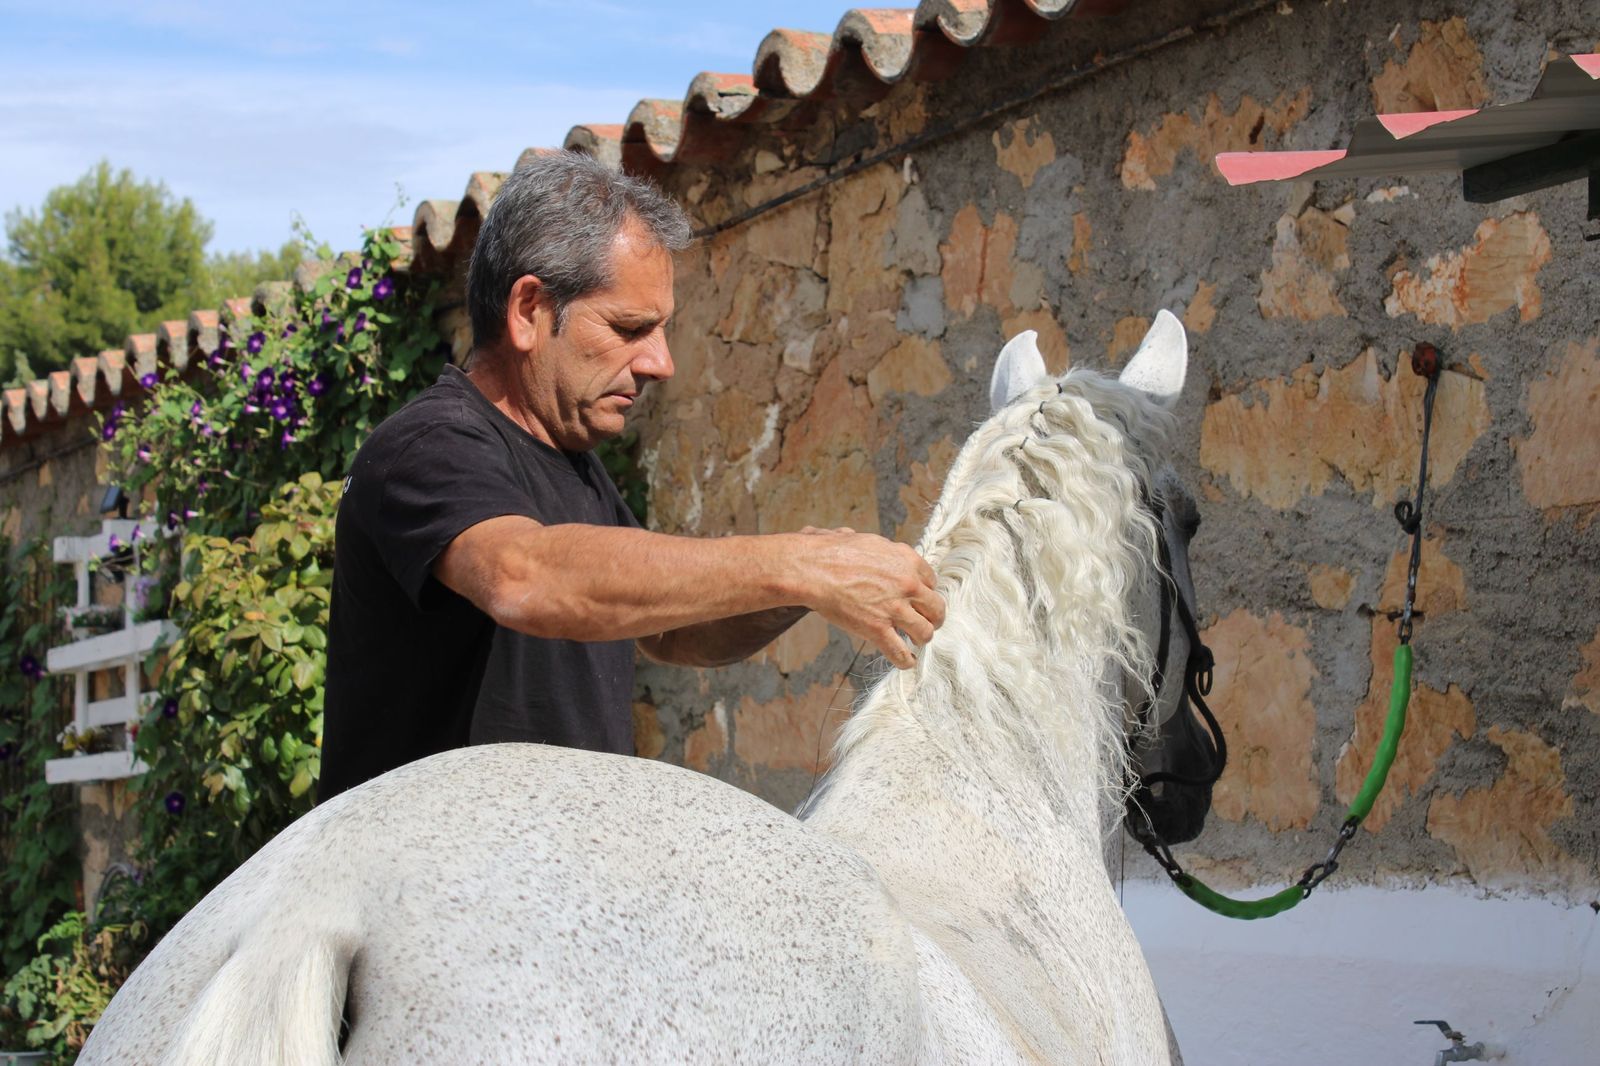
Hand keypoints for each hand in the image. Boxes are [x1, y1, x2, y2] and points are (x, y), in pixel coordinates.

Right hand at [790, 530, 944, 668]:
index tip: (918, 599)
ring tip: (915, 641)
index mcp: (906, 559)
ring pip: (925, 632)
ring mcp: (894, 608)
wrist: (812, 568)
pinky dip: (906, 660)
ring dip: (922, 638)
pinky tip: (906, 661)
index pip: (931, 580)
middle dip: (932, 617)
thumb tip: (855, 539)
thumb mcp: (861, 538)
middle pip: (936, 607)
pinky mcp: (878, 629)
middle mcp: (907, 583)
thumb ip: (871, 547)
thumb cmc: (829, 550)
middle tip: (925, 622)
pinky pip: (900, 652)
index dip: (925, 592)